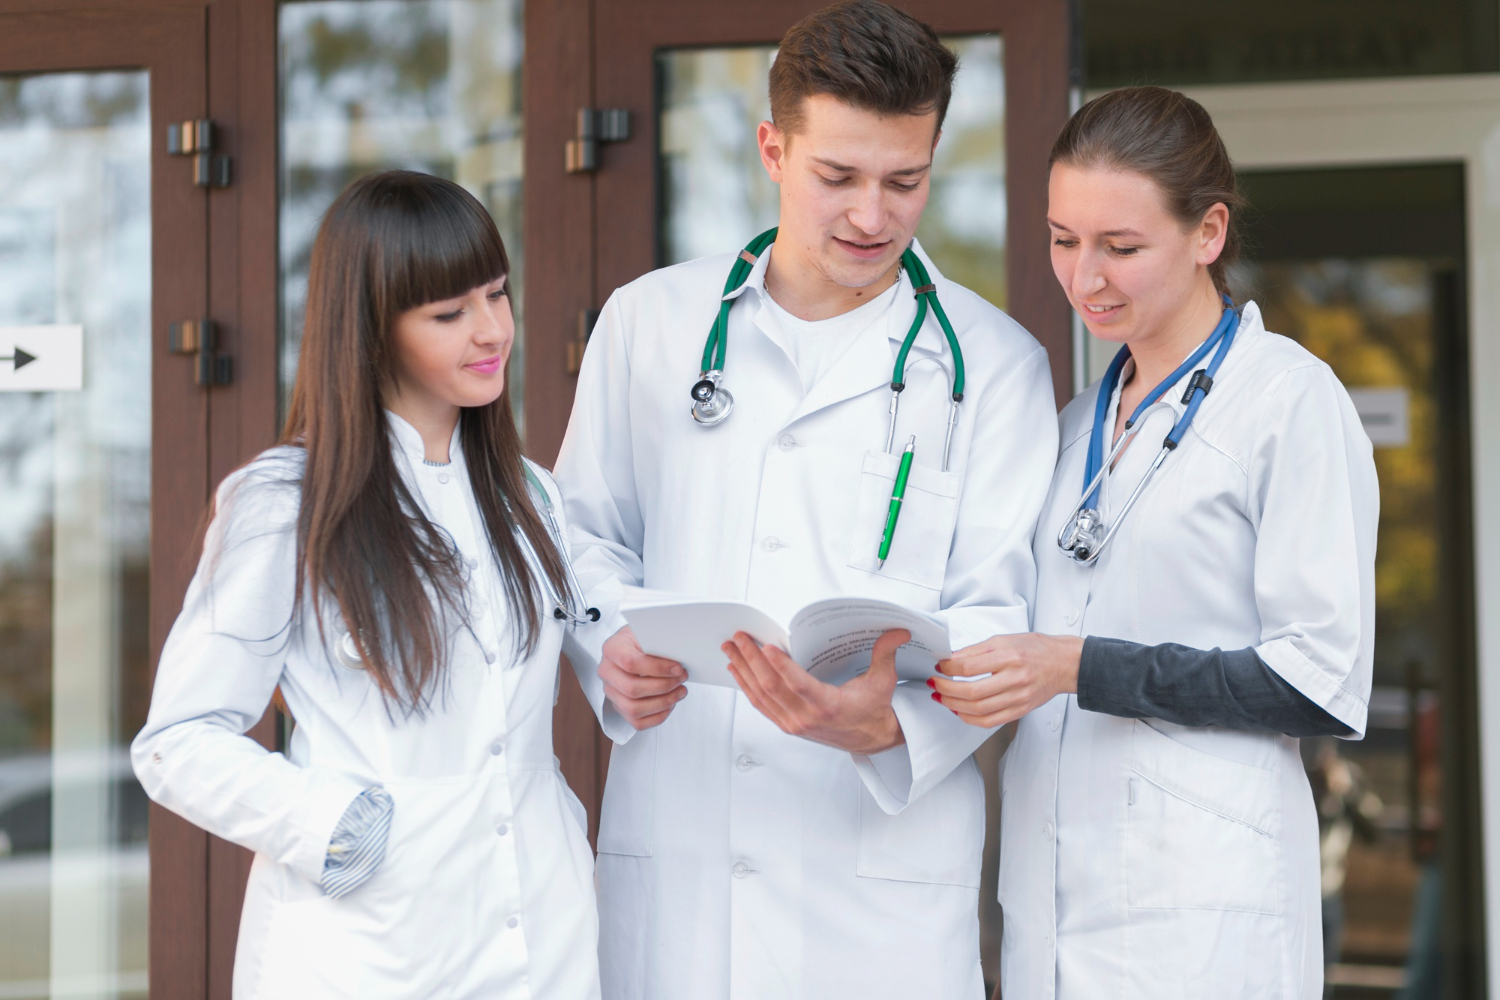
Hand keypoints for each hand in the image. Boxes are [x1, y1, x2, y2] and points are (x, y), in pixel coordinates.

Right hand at [599, 626, 686, 730]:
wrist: (635, 646)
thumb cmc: (645, 639)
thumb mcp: (650, 632)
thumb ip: (660, 642)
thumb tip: (679, 658)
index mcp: (612, 649)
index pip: (630, 663)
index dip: (657, 668)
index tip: (678, 668)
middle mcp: (606, 671)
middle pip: (632, 689)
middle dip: (663, 686)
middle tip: (682, 679)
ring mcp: (611, 691)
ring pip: (634, 709)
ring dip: (663, 703)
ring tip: (680, 692)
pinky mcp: (619, 707)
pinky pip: (637, 722)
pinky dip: (658, 716)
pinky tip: (671, 704)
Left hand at [721, 629, 907, 754]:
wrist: (870, 739)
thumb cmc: (873, 709)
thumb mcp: (882, 680)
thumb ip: (885, 653)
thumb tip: (898, 631)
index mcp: (829, 706)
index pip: (800, 685)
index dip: (782, 666)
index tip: (767, 646)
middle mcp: (807, 717)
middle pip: (772, 687)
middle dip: (751, 660)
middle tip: (739, 638)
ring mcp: (793, 723)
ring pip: (761, 696)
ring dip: (743, 671)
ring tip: (730, 649)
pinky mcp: (787, 725)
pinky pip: (761, 705)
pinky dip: (746, 686)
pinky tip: (737, 670)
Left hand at [930, 633, 1083, 727]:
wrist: (1064, 664)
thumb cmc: (1036, 649)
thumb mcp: (1005, 640)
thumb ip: (976, 651)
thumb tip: (950, 659)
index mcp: (1010, 656)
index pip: (970, 666)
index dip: (949, 668)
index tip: (939, 666)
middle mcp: (1015, 679)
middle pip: (972, 692)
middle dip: (947, 689)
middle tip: (935, 684)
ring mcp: (1019, 698)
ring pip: (979, 710)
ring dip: (954, 705)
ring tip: (942, 698)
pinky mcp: (1020, 711)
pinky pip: (990, 721)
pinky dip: (970, 719)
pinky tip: (959, 711)